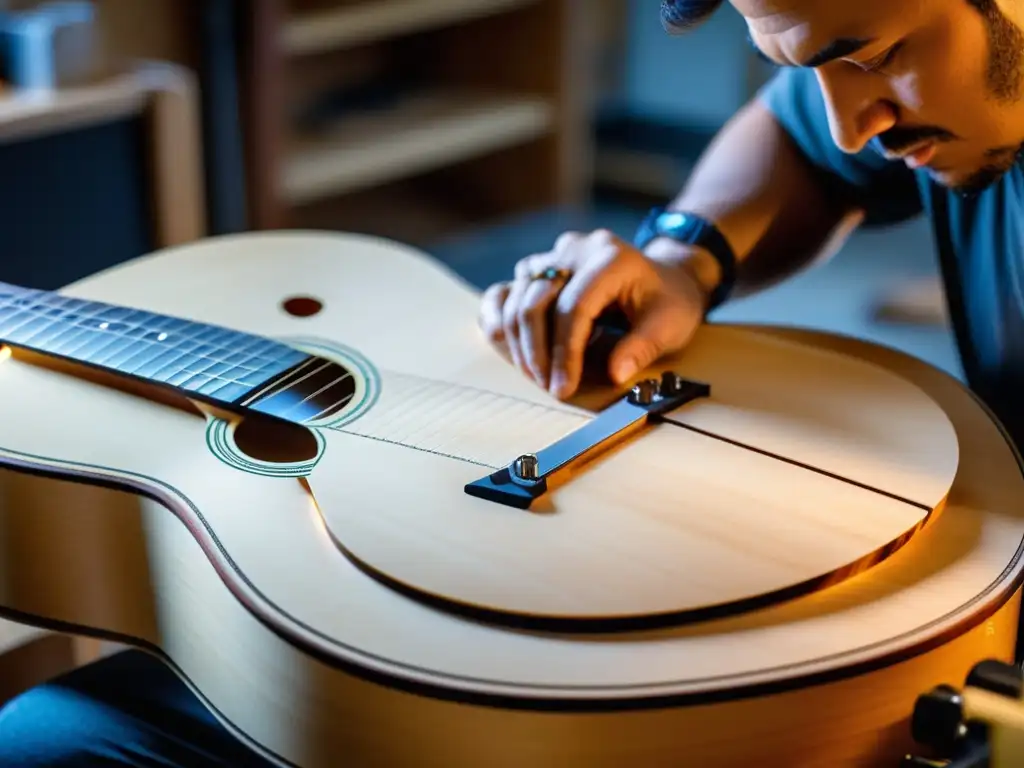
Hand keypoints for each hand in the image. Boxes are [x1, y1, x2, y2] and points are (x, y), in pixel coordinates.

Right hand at [477, 229, 713, 399]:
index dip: (564, 352)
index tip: (563, 387)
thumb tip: (615, 374)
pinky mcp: (538, 268)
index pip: (574, 307)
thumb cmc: (668, 301)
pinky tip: (504, 344)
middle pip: (535, 300)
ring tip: (535, 375)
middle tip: (547, 385)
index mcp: (609, 257)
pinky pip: (504, 290)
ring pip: (516, 296)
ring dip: (519, 342)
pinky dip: (498, 318)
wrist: (665, 277)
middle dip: (537, 351)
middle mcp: (575, 250)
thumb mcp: (669, 325)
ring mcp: (553, 256)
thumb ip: (642, 347)